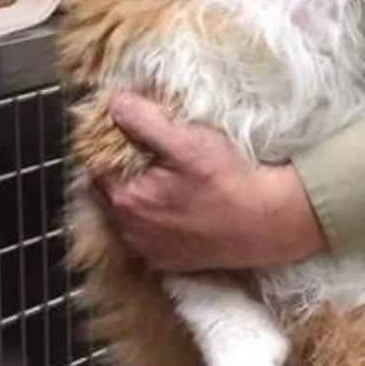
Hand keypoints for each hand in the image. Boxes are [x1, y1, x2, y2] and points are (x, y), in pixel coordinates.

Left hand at [93, 92, 326, 271]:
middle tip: (150, 153)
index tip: (132, 133)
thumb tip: (115, 102)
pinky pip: (149, 237)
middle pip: (110, 194)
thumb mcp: (188, 140)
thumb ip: (145, 120)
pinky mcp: (169, 262)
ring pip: (128, 217)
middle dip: (122, 173)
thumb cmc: (228, 179)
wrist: (267, 222)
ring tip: (164, 179)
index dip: (112, 146)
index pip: (97, 167)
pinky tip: (177, 207)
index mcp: (126, 200)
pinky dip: (154, 221)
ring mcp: (149, 251)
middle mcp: (130, 232)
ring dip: (138, 198)